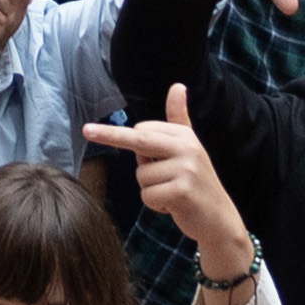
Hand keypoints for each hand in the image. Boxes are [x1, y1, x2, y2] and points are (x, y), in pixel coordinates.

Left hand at [84, 86, 255, 266]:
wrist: (219, 219)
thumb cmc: (197, 182)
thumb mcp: (189, 147)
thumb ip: (179, 118)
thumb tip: (177, 85)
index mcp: (184, 135)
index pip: (142, 129)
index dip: (132, 142)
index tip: (101, 133)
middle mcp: (187, 148)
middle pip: (138, 139)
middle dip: (109, 134)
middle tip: (86, 129)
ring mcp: (186, 169)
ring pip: (141, 177)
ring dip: (150, 190)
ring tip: (172, 193)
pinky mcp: (182, 191)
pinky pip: (148, 196)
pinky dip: (156, 206)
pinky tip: (174, 206)